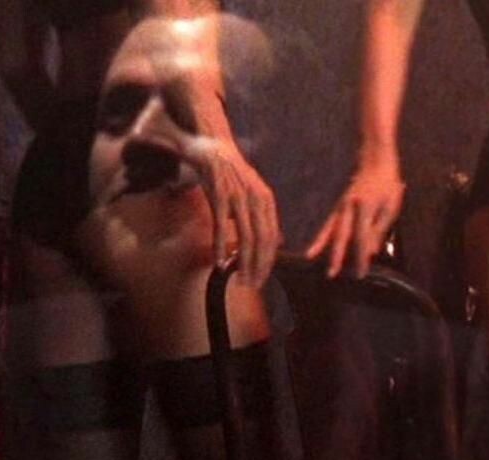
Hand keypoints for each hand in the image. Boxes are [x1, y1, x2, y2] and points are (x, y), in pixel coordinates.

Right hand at [182, 136, 279, 287]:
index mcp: (266, 200)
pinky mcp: (219, 194)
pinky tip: (220, 263)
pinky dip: (221, 247)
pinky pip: (221, 225)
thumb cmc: (230, 174)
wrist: (211, 145)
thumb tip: (277, 241)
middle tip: (252, 285)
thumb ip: (263, 217)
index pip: (272, 237)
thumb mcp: (253, 194)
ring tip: (239, 279)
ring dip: (243, 262)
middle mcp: (256, 198)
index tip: (261, 279)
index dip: (268, 261)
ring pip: (246, 236)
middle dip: (258, 266)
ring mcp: (238, 196)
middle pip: (263, 240)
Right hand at [306, 161, 403, 277]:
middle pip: (341, 235)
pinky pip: (328, 224)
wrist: (376, 162)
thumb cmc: (387, 186)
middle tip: (331, 273)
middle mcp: (349, 207)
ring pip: (330, 229)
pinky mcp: (338, 207)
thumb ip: (379, 230)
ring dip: (321, 245)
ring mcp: (341, 206)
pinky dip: (321, 237)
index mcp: (365, 207)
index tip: (360, 274)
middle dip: (336, 255)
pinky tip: (313, 249)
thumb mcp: (390, 208)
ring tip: (311, 259)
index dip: (361, 257)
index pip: (362, 237)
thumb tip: (370, 252)